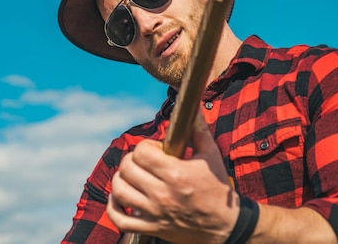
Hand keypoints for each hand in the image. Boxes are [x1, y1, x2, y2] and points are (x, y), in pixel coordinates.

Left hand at [107, 113, 240, 243]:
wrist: (224, 227)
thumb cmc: (217, 189)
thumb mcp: (211, 156)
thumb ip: (198, 131)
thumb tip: (191, 109)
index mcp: (176, 174)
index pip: (141, 152)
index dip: (146, 146)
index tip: (156, 150)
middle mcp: (163, 194)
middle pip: (128, 169)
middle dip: (132, 160)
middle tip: (144, 162)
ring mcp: (155, 213)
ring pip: (120, 191)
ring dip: (121, 179)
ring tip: (132, 176)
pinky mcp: (151, 228)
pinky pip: (119, 219)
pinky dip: (114, 206)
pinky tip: (120, 197)